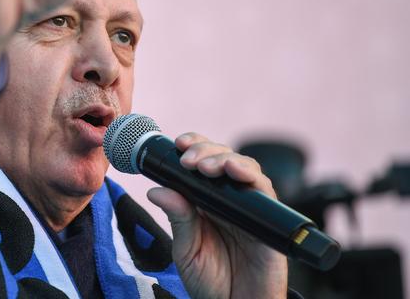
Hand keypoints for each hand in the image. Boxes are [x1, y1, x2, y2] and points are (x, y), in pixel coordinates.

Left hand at [147, 133, 287, 298]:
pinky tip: (234, 170)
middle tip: (188, 160)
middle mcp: (228, 199)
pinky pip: (264, 190)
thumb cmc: (212, 282)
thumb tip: (157, 190)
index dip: (194, 147)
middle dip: (205, 150)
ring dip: (224, 158)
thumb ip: (177, 219)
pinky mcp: (268, 219)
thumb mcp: (186, 250)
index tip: (179, 143)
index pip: (202, 162)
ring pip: (243, 167)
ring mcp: (249, 207)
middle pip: (222, 158)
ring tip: (206, 167)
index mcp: (206, 201)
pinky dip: (249, 175)